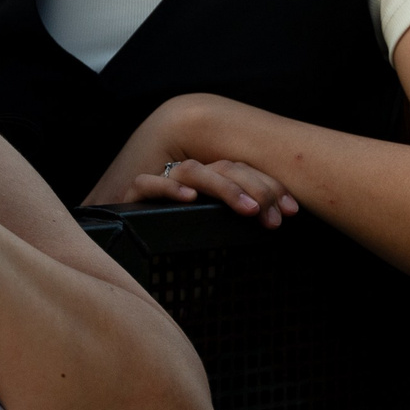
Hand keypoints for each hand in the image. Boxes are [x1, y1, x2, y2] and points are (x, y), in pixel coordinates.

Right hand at [84, 94, 299, 227]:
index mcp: (204, 179)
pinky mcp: (131, 194)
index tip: (292, 211)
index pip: (240, 170)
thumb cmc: (169, 238)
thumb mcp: (208, 230)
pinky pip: (148, 184)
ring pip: (194, 172)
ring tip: (249, 211)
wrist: (118, 242)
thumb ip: (232, 222)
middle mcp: (183, 175)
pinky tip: (189, 199)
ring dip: (225, 189)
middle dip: (256, 189)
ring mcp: (157, 179)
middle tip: (277, 218)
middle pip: (223, 168)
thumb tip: (277, 221)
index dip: (269, 186)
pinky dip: (169, 189)